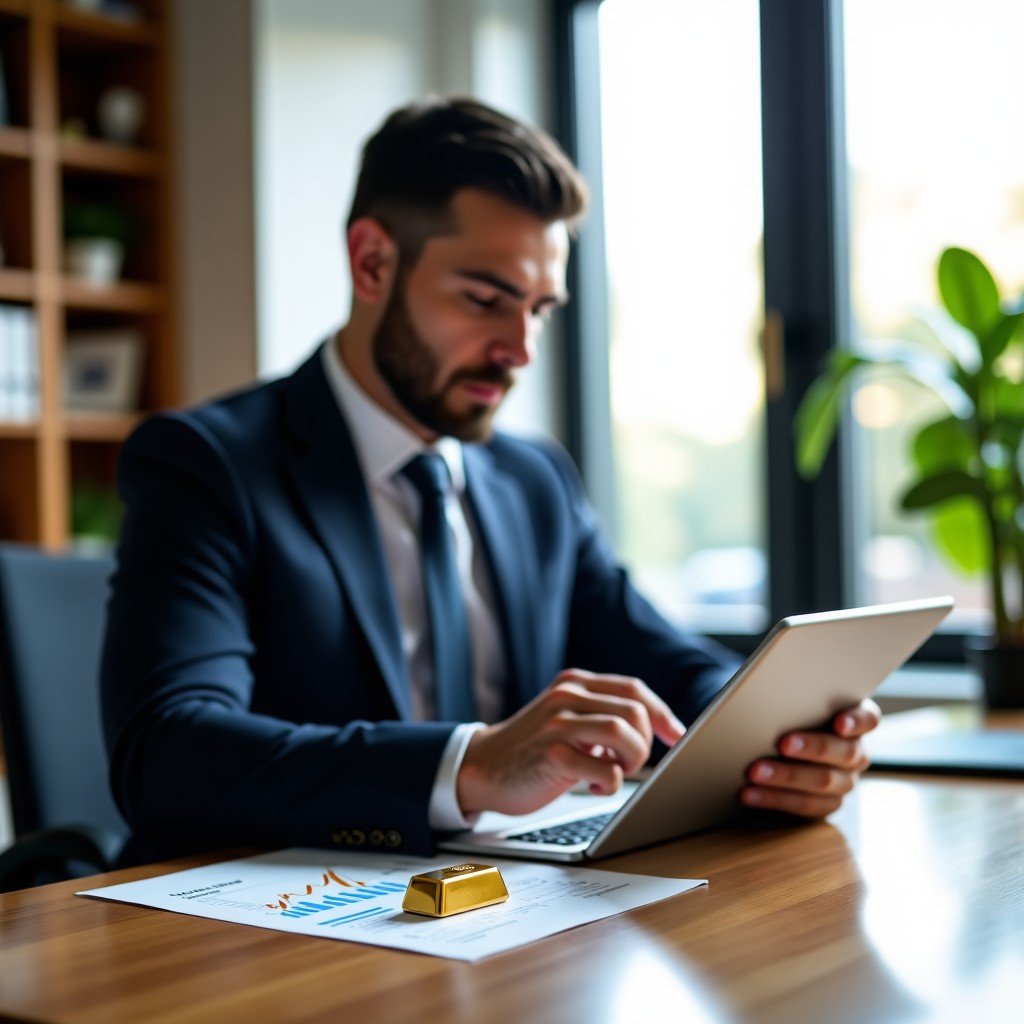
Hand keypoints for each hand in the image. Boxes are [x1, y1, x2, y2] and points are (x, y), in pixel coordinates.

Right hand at [457, 669, 684, 816]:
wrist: (482, 767)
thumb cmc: (533, 749)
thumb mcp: (566, 719)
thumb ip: (601, 715)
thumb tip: (657, 729)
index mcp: (574, 683)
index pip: (633, 689)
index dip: (662, 713)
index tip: (676, 737)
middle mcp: (566, 696)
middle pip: (635, 711)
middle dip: (643, 743)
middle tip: (626, 763)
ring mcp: (557, 723)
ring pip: (623, 732)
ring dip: (630, 760)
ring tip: (611, 772)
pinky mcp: (551, 753)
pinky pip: (604, 769)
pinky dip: (609, 783)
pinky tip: (591, 784)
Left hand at [740, 699, 880, 818]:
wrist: (780, 748)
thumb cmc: (789, 715)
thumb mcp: (796, 706)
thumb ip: (795, 700)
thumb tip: (765, 695)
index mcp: (855, 722)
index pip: (868, 718)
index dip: (856, 721)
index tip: (839, 723)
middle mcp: (856, 752)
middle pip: (844, 752)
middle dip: (811, 748)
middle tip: (781, 743)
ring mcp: (845, 781)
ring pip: (823, 782)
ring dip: (786, 776)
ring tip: (755, 772)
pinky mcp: (827, 804)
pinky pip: (804, 805)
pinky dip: (773, 798)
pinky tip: (749, 793)